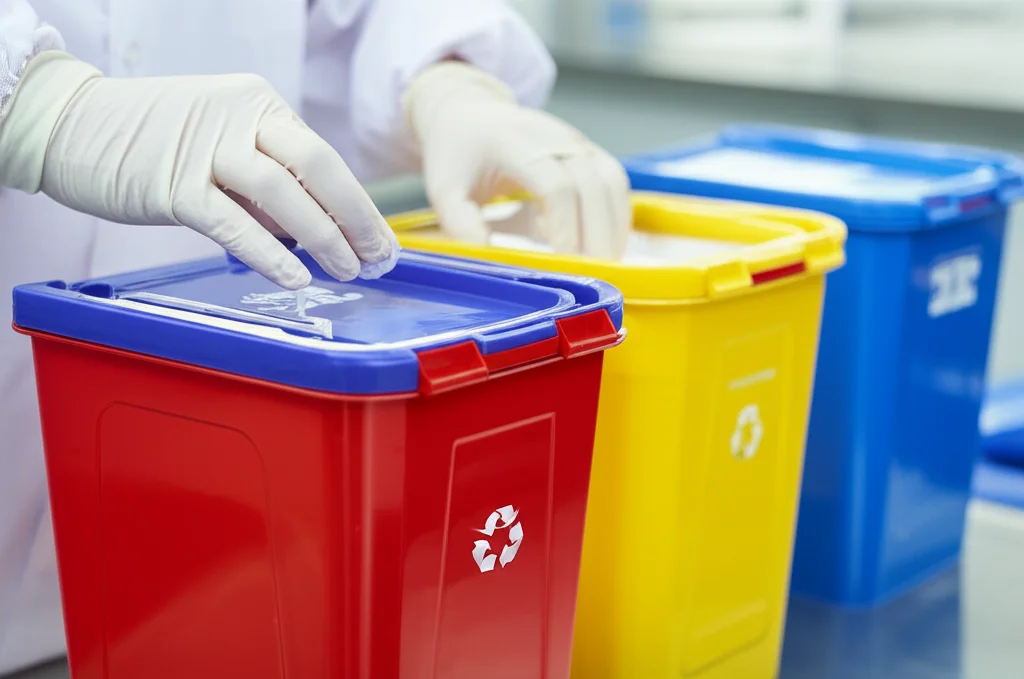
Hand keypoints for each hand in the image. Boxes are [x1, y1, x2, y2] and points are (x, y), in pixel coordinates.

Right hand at [0, 52, 397, 288]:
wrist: (71, 124)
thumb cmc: (153, 142)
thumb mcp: (223, 147)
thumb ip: (268, 184)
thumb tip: (319, 231)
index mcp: (258, 104)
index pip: (324, 157)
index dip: (359, 204)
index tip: (383, 242)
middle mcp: (238, 116)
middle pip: (316, 164)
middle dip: (355, 216)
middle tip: (377, 257)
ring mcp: (204, 148)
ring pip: (280, 190)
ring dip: (322, 236)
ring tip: (346, 270)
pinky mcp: (172, 183)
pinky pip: (231, 221)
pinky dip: (267, 251)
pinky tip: (295, 277)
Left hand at [404, 61, 630, 259]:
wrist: (471, 113)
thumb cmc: (458, 154)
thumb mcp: (444, 189)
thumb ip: (462, 225)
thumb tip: (489, 261)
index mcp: (516, 142)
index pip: (555, 186)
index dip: (564, 227)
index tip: (564, 264)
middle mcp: (554, 136)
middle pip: (593, 185)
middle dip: (597, 235)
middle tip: (594, 277)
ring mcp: (576, 141)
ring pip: (613, 182)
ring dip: (614, 227)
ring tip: (606, 266)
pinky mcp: (589, 151)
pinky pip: (615, 182)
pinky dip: (617, 216)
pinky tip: (608, 246)